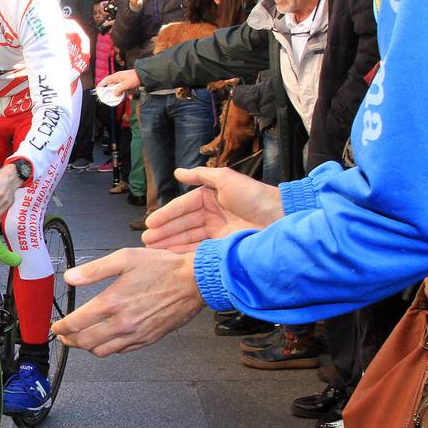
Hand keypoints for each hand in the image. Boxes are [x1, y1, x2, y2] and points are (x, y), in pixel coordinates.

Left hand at [52, 249, 202, 355]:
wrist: (194, 281)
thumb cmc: (163, 267)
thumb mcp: (125, 258)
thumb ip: (94, 270)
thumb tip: (70, 277)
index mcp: (112, 302)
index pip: (77, 322)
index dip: (61, 326)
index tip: (56, 325)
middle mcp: (122, 322)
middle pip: (85, 342)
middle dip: (69, 340)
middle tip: (64, 335)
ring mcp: (136, 334)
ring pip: (102, 351)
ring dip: (87, 347)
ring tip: (81, 339)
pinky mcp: (148, 339)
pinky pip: (122, 351)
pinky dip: (108, 348)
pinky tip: (106, 339)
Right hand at [103, 69, 141, 97]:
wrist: (144, 75)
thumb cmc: (134, 78)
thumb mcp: (125, 85)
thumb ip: (118, 90)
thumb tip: (114, 94)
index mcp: (116, 76)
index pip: (106, 80)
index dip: (101, 84)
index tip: (98, 89)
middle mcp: (119, 78)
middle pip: (112, 85)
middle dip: (111, 91)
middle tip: (109, 96)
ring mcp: (124, 80)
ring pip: (119, 87)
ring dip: (120, 93)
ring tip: (120, 98)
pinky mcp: (128, 82)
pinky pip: (125, 89)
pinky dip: (127, 93)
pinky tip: (130, 97)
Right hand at [140, 167, 283, 252]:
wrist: (281, 219)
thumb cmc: (255, 196)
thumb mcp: (226, 178)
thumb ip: (200, 175)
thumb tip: (177, 172)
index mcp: (212, 197)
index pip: (184, 207)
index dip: (166, 215)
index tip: (149, 223)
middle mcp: (214, 215)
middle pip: (184, 224)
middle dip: (164, 232)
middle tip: (146, 240)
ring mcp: (219, 232)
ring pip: (189, 238)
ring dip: (171, 243)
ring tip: (153, 249)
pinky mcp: (225, 247)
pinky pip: (200, 249)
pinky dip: (185, 252)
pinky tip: (171, 255)